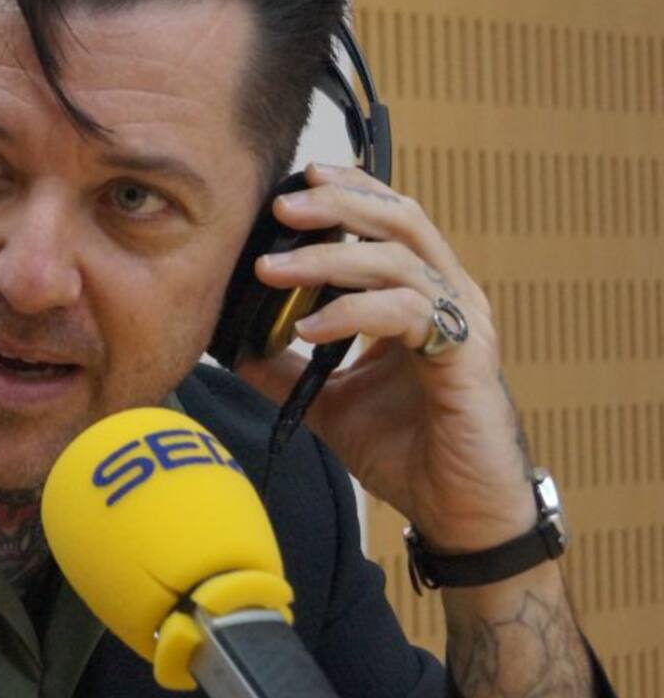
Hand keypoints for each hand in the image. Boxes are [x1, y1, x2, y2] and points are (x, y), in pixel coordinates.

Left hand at [234, 163, 536, 552]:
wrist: (457, 513)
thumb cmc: (408, 451)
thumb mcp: (329, 401)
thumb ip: (285, 368)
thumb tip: (231, 345)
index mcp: (420, 296)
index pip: (388, 221)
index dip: (348, 193)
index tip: (295, 184)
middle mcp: (447, 297)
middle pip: (398, 220)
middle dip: (337, 205)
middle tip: (280, 206)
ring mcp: (462, 322)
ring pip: (397, 260)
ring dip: (328, 260)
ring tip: (270, 270)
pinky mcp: (467, 356)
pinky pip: (405, 313)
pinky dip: (351, 314)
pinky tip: (308, 330)